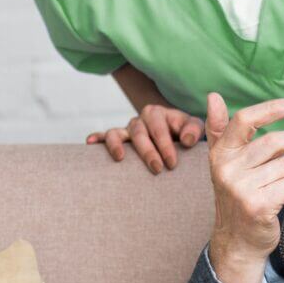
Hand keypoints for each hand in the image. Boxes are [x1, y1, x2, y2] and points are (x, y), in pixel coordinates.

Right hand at [87, 104, 204, 173]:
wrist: (176, 135)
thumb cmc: (185, 132)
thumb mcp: (193, 128)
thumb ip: (194, 130)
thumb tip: (186, 141)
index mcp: (159, 113)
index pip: (159, 128)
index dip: (165, 145)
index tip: (172, 163)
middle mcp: (141, 119)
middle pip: (139, 132)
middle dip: (148, 151)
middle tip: (157, 169)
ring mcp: (128, 129)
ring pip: (118, 133)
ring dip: (117, 144)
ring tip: (119, 158)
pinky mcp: (118, 138)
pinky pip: (104, 136)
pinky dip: (96, 138)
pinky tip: (89, 143)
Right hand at [205, 93, 283, 282]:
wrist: (237, 241)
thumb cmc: (236, 196)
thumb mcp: (224, 163)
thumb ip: (219, 130)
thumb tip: (213, 95)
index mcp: (220, 154)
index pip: (244, 121)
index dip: (270, 109)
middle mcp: (227, 169)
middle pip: (273, 142)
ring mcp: (241, 189)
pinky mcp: (258, 206)